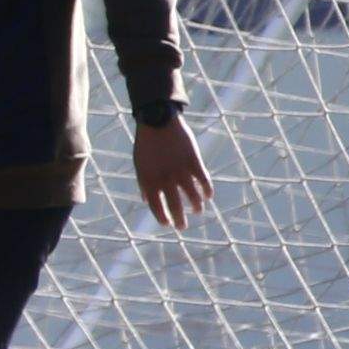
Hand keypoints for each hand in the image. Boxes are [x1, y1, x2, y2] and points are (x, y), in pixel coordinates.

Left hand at [133, 116, 211, 230]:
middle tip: (182, 227)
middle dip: (179, 219)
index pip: (156, 206)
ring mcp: (180, 170)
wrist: (158, 122)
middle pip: (174, 205)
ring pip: (192, 195)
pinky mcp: (194, 161)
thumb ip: (143, 184)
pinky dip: (207, 190)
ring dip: (196, 206)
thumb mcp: (140, 165)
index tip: (167, 224)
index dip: (162, 218)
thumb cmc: (146, 144)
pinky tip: (208, 196)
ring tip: (197, 211)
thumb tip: (146, 201)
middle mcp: (165, 178)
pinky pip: (204, 181)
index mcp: (149, 180)